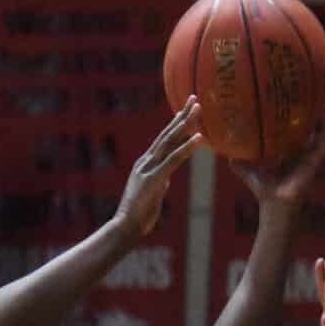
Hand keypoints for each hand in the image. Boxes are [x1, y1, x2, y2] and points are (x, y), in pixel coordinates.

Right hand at [114, 100, 203, 240]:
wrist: (125, 227)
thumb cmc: (138, 215)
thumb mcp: (152, 194)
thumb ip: (159, 181)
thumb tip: (166, 178)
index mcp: (146, 164)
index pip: (164, 140)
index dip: (175, 123)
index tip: (186, 109)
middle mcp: (146, 161)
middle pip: (167, 134)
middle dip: (182, 115)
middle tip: (194, 98)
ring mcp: (149, 169)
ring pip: (170, 142)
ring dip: (185, 124)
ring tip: (199, 109)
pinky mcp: (154, 179)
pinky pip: (174, 160)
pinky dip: (187, 148)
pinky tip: (199, 137)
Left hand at [229, 93, 324, 205]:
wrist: (274, 203)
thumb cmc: (262, 189)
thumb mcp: (246, 169)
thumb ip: (236, 160)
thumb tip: (221, 151)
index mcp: (289, 149)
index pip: (296, 126)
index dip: (298, 111)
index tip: (297, 93)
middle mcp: (302, 149)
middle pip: (313, 123)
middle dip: (316, 106)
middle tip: (318, 85)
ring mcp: (311, 152)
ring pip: (323, 127)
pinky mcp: (316, 157)